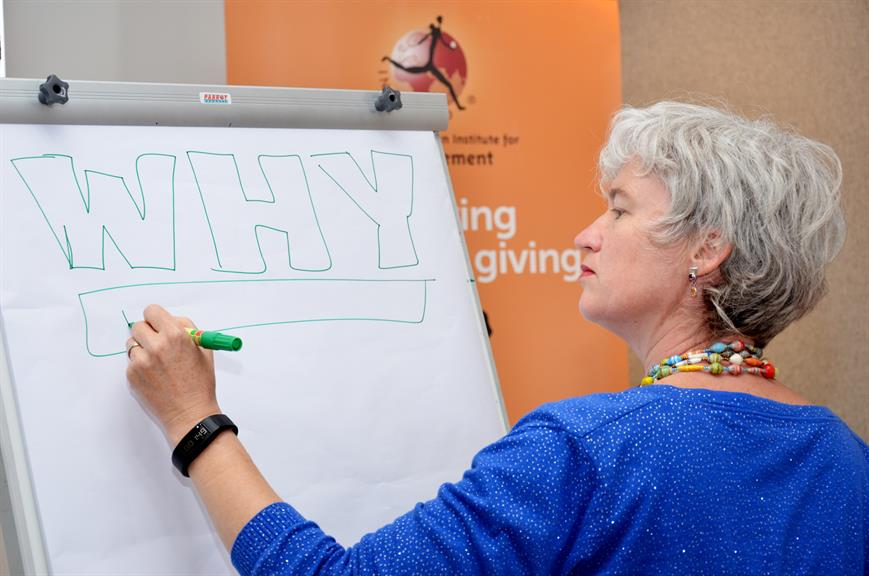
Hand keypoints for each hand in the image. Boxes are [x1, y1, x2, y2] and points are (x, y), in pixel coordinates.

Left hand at [126, 304, 219, 445]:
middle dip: (147, 332)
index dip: (155, 318)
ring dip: (141, 349)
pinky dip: (140, 366)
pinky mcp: (132, 375)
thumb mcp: (204, 350)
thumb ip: (187, 330)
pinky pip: (131, 362)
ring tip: (157, 363)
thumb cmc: (200, 383)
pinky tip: (154, 377)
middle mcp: (156, 345)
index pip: (152, 311)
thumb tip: (171, 319)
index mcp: (175, 335)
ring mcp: (141, 361)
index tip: (157, 324)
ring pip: (131, 344)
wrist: (190, 414)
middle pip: (137, 325)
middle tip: (156, 343)